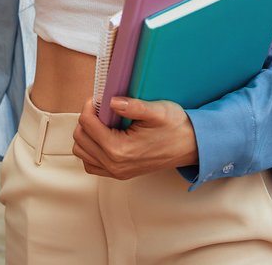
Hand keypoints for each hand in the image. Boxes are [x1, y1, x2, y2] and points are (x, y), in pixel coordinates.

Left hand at [72, 96, 199, 179]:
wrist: (191, 146)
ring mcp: (116, 172)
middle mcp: (115, 165)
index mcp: (120, 150)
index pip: (86, 124)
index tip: (99, 98)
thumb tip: (110, 102)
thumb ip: (133, 106)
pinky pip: (91, 164)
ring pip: (82, 151)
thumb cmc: (176, 128)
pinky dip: (91, 149)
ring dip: (87, 134)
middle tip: (101, 108)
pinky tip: (104, 136)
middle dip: (87, 119)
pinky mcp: (119, 173)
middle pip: (80, 137)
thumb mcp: (157, 111)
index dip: (90, 106)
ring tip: (102, 122)